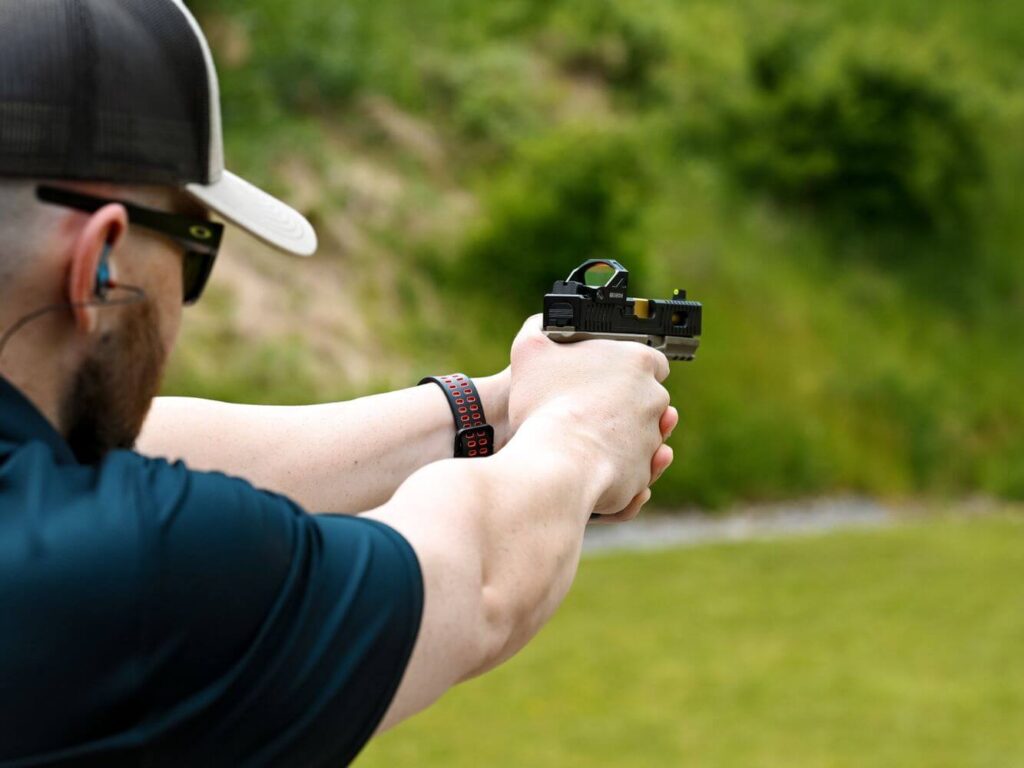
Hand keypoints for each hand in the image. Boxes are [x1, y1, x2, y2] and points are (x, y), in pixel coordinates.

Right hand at [507, 315, 673, 517]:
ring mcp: (652, 438)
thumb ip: (538, 330)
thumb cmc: (546, 405)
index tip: (601, 375)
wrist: (559, 464)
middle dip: (621, 402)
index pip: (646, 358)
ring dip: (619, 434)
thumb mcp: (530, 352)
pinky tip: (592, 461)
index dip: (622, 367)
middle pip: (644, 397)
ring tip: (585, 436)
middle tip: (588, 406)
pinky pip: (632, 468)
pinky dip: (616, 465)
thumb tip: (542, 323)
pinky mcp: (643, 472)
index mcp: (638, 361)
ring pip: (639, 434)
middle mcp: (654, 398)